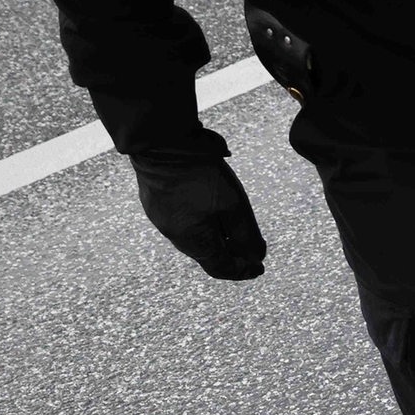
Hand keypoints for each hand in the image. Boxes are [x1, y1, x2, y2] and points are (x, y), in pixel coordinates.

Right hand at [130, 153, 266, 279]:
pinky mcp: (155, 202)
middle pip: (207, 254)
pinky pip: (181, 221)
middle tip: (251, 248)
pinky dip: (200, 223)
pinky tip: (210, 210)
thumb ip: (247, 236)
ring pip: (193, 237)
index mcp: (192, 241)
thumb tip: (256, 257)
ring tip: (233, 228)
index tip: (259, 267)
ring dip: (215, 237)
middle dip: (231, 253)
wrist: (162, 143)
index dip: (242, 271)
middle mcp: (173, 234)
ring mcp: (160, 217)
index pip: (220, 268)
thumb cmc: (201, 176)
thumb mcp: (234, 208)